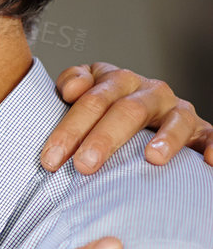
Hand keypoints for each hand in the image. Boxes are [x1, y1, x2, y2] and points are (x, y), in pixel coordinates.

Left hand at [44, 63, 212, 173]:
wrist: (134, 122)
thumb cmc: (99, 115)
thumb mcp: (83, 95)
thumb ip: (72, 83)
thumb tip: (72, 88)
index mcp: (118, 82)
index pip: (93, 99)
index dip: (70, 128)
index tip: (50, 159)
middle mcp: (150, 92)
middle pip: (128, 110)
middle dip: (105, 138)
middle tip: (85, 166)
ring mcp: (176, 110)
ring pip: (176, 118)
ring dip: (166, 138)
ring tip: (152, 159)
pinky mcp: (199, 131)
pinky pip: (210, 135)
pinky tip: (210, 161)